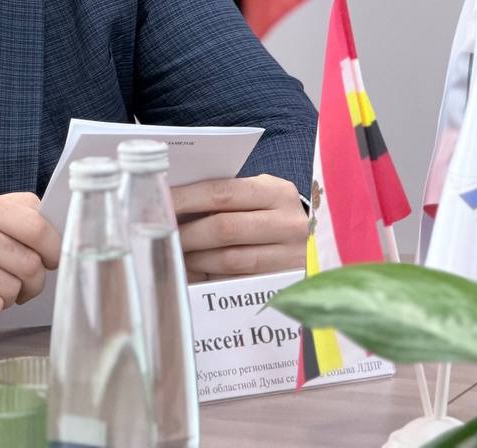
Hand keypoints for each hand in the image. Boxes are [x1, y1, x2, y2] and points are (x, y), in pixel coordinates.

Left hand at [171, 174, 306, 282]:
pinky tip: (195, 273)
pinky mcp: (285, 284)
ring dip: (196, 259)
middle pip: (224, 228)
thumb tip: (171, 202)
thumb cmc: (271, 215)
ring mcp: (291, 256)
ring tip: (177, 255)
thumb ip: (224, 197)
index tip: (160, 203)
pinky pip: (238, 282)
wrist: (317, 246)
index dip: (185, 199)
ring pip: (230, 259)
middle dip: (186, 233)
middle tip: (161, 236)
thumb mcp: (257, 196)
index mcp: (275, 192)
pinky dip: (211, 278)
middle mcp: (288, 223)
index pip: (221, 192)